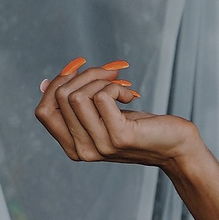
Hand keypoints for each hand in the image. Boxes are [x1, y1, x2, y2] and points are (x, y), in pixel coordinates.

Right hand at [35, 57, 200, 169]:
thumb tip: (44, 83)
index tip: (77, 68)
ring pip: (77, 95)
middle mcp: (81, 151)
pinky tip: (131, 95)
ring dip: (99, 78)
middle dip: (83, 75)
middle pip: (60, 98)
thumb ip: (75, 104)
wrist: (175, 146)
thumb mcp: (102, 114)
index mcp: (72, 148)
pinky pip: (101, 96)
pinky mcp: (118, 137)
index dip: (55, 84)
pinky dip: (115, 87)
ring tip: (120, 83)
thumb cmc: (140, 128)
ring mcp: (99, 146)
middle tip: (109, 73)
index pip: (43, 111)